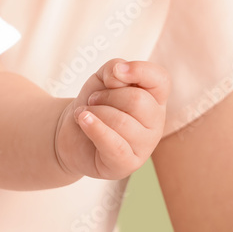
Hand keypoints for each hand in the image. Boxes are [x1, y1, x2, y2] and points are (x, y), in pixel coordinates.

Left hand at [54, 58, 169, 179]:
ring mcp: (145, 145)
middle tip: (92, 101)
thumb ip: (114, 68)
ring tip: (85, 114)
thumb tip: (119, 74)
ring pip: (122, 122)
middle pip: (137, 101)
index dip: (140, 71)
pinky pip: (114, 144)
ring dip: (94, 112)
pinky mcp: (128, 164)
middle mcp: (156, 122)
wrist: (72, 132)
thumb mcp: (101, 78)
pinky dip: (95, 128)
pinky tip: (83, 120)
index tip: (116, 72)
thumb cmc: (94, 103)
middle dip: (106, 96)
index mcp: (154, 98)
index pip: (160, 80)